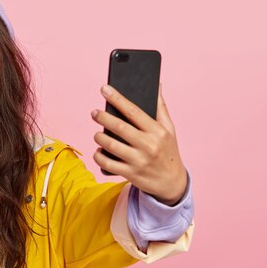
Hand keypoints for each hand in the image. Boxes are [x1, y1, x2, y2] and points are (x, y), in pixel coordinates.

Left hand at [91, 84, 186, 205]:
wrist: (172, 182)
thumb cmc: (168, 150)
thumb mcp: (169, 129)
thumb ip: (161, 108)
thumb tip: (158, 85)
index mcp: (157, 131)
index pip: (133, 111)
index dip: (117, 99)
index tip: (104, 89)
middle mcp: (148, 145)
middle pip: (119, 128)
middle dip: (102, 118)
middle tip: (94, 113)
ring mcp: (138, 161)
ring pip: (110, 146)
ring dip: (99, 137)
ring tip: (97, 134)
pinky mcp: (130, 174)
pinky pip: (107, 164)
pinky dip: (99, 156)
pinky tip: (98, 151)